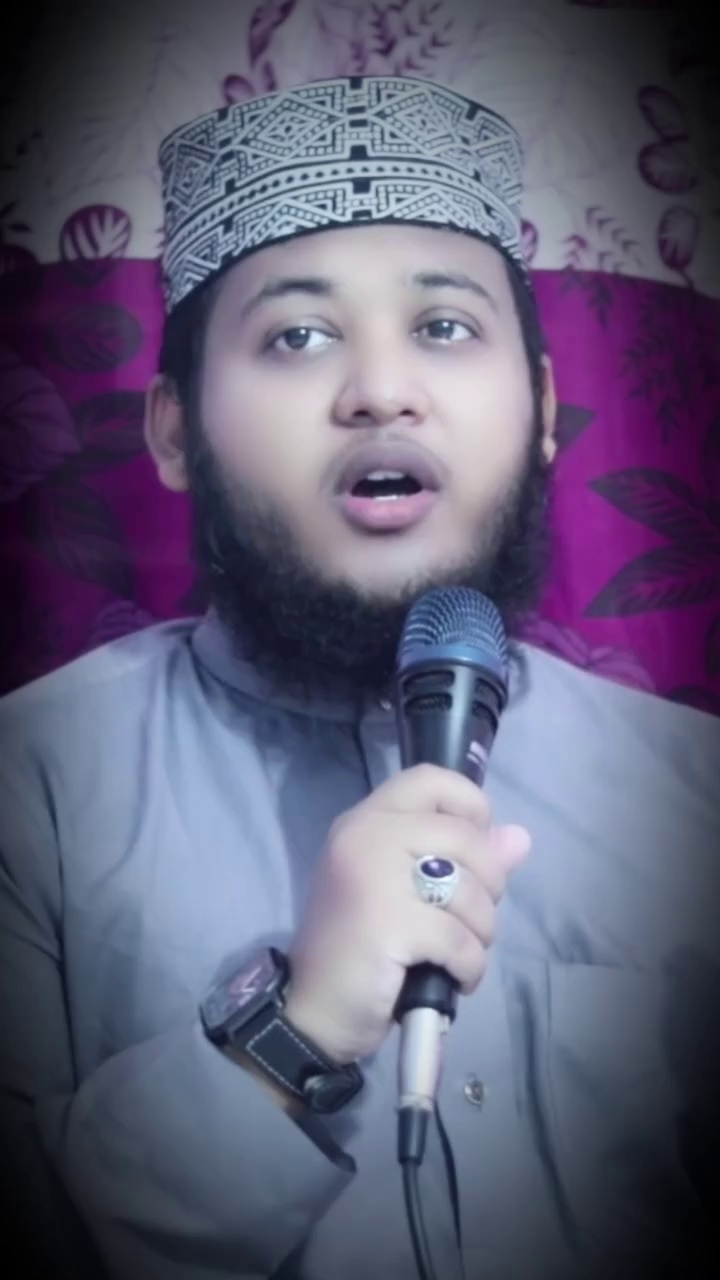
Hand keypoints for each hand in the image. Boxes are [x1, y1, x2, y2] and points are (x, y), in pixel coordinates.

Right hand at [284, 764, 529, 1063]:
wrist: (312, 1010)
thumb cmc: (361, 947)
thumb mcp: (408, 892)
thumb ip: (463, 858)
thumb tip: (520, 838)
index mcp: (365, 821)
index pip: (430, 778)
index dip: (470, 807)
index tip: (472, 850)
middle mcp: (365, 836)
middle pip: (465, 836)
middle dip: (487, 884)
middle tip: (468, 918)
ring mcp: (375, 878)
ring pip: (470, 890)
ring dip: (480, 932)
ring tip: (456, 953)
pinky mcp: (390, 925)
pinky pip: (462, 939)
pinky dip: (470, 967)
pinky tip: (453, 978)